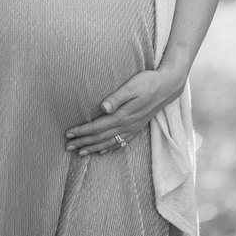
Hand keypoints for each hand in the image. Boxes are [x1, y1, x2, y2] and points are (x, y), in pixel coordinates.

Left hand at [64, 67, 186, 155]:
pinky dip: (109, 148)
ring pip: (109, 142)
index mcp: (122, 115)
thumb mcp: (131, 86)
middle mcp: (127, 125)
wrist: (167, 87)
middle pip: (100, 137)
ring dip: (93, 148)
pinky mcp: (137, 127)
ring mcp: (132, 128)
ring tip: (80, 153)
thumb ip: (117, 97)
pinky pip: (121, 143)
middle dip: (83, 143)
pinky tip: (102, 151)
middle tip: (67, 147)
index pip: (97, 127)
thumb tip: (103, 107)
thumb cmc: (147, 82)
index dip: (82, 131)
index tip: (68, 134)